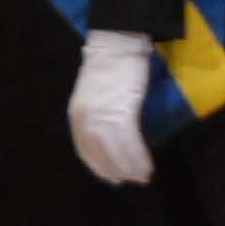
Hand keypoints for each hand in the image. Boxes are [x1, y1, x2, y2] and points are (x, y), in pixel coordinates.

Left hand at [67, 33, 157, 187]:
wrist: (116, 45)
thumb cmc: (108, 68)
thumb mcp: (93, 97)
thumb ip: (95, 117)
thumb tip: (108, 140)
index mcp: (77, 115)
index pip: (85, 150)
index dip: (99, 167)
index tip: (111, 178)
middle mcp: (86, 118)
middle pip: (101, 154)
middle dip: (116, 170)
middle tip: (130, 181)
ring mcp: (104, 115)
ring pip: (117, 150)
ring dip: (131, 167)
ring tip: (143, 177)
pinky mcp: (123, 111)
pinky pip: (131, 141)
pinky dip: (139, 156)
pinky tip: (147, 165)